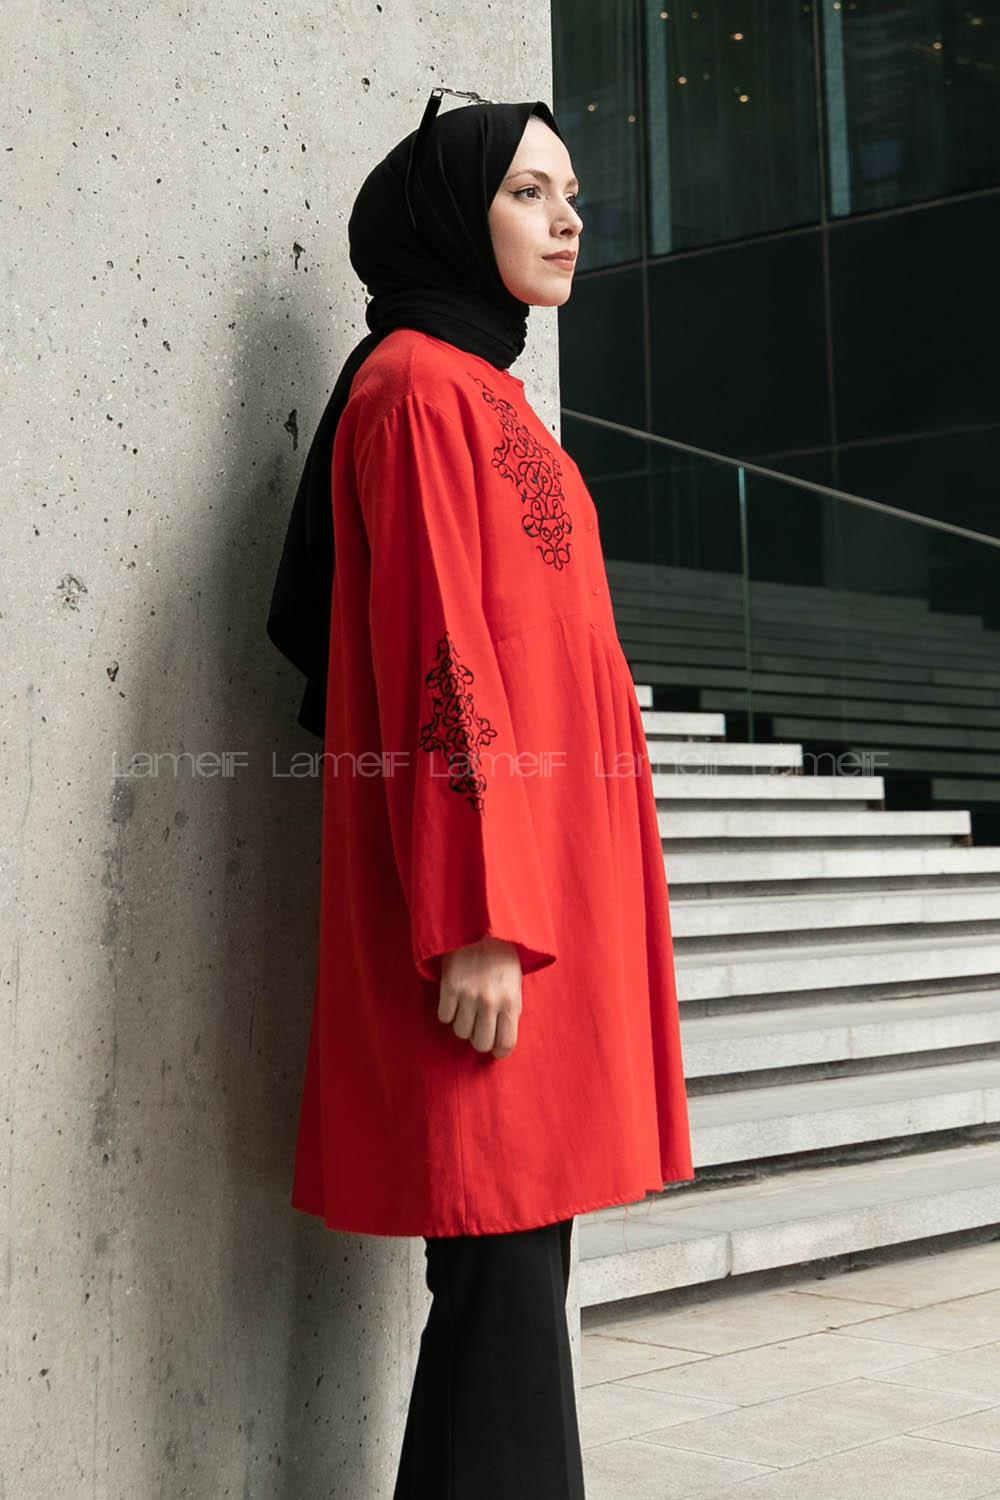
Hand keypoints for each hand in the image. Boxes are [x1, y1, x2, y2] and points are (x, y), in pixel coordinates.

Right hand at [439, 936, 522, 1058]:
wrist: (481, 928)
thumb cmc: (502, 959)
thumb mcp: (515, 986)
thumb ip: (509, 1011)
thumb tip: (501, 1040)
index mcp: (511, 1001)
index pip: (506, 1043)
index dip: (499, 1052)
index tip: (495, 1050)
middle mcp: (490, 1002)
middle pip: (481, 1043)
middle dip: (480, 1040)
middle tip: (479, 1029)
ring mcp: (468, 995)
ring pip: (461, 1032)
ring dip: (463, 1024)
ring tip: (467, 1009)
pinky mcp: (449, 987)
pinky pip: (444, 1017)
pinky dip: (448, 1012)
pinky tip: (454, 1000)